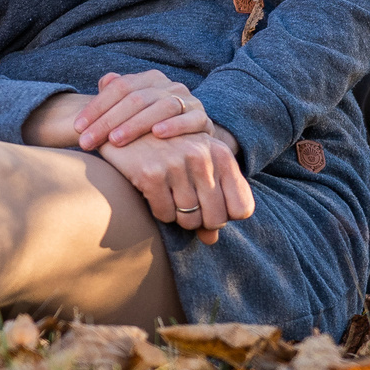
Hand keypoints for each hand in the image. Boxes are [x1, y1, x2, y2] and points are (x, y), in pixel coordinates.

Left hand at [74, 69, 211, 150]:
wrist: (191, 140)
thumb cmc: (151, 127)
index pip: (119, 87)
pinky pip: (190, 119)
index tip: (77, 128)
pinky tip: (157, 135)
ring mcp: (188, 101)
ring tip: (116, 140)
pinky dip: (175, 125)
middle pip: (135, 98)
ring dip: (136, 124)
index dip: (96, 107)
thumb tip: (105, 80)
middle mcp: (169, 86)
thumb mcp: (132, 112)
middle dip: (108, 121)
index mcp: (149, 79)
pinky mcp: (202, 119)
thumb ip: (116, 96)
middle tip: (87, 141)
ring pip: (161, 107)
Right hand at [99, 131, 256, 244]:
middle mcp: (202, 157)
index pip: (242, 208)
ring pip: (189, 220)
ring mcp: (176, 164)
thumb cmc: (170, 152)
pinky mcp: (151, 173)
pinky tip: (155, 195)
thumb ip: (212, 203)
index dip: (227, 216)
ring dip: (179, 217)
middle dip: (201, 222)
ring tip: (170, 198)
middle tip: (187, 209)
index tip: (211, 209)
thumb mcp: (198, 169)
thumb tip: (211, 240)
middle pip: (216, 219)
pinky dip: (161, 212)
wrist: (127, 129)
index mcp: (221, 154)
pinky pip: (165, 214)